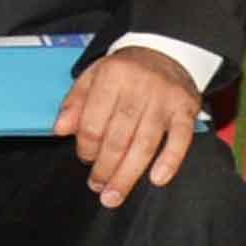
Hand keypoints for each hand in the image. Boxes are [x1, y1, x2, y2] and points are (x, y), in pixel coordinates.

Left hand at [59, 42, 207, 204]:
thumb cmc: (125, 70)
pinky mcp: (186, 109)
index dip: (86, 146)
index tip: (85, 159)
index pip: (93, 121)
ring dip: (128, 174)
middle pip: (118, 137)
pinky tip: (157, 179)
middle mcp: (139, 86)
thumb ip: (74, 102)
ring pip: (145, 144)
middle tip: (98, 187)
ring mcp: (164, 99)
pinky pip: (180, 139)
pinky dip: (169, 161)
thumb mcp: (93, 76)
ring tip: (115, 194)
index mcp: (111, 76)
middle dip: (105, 168)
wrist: (165, 51)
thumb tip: (60, 129)